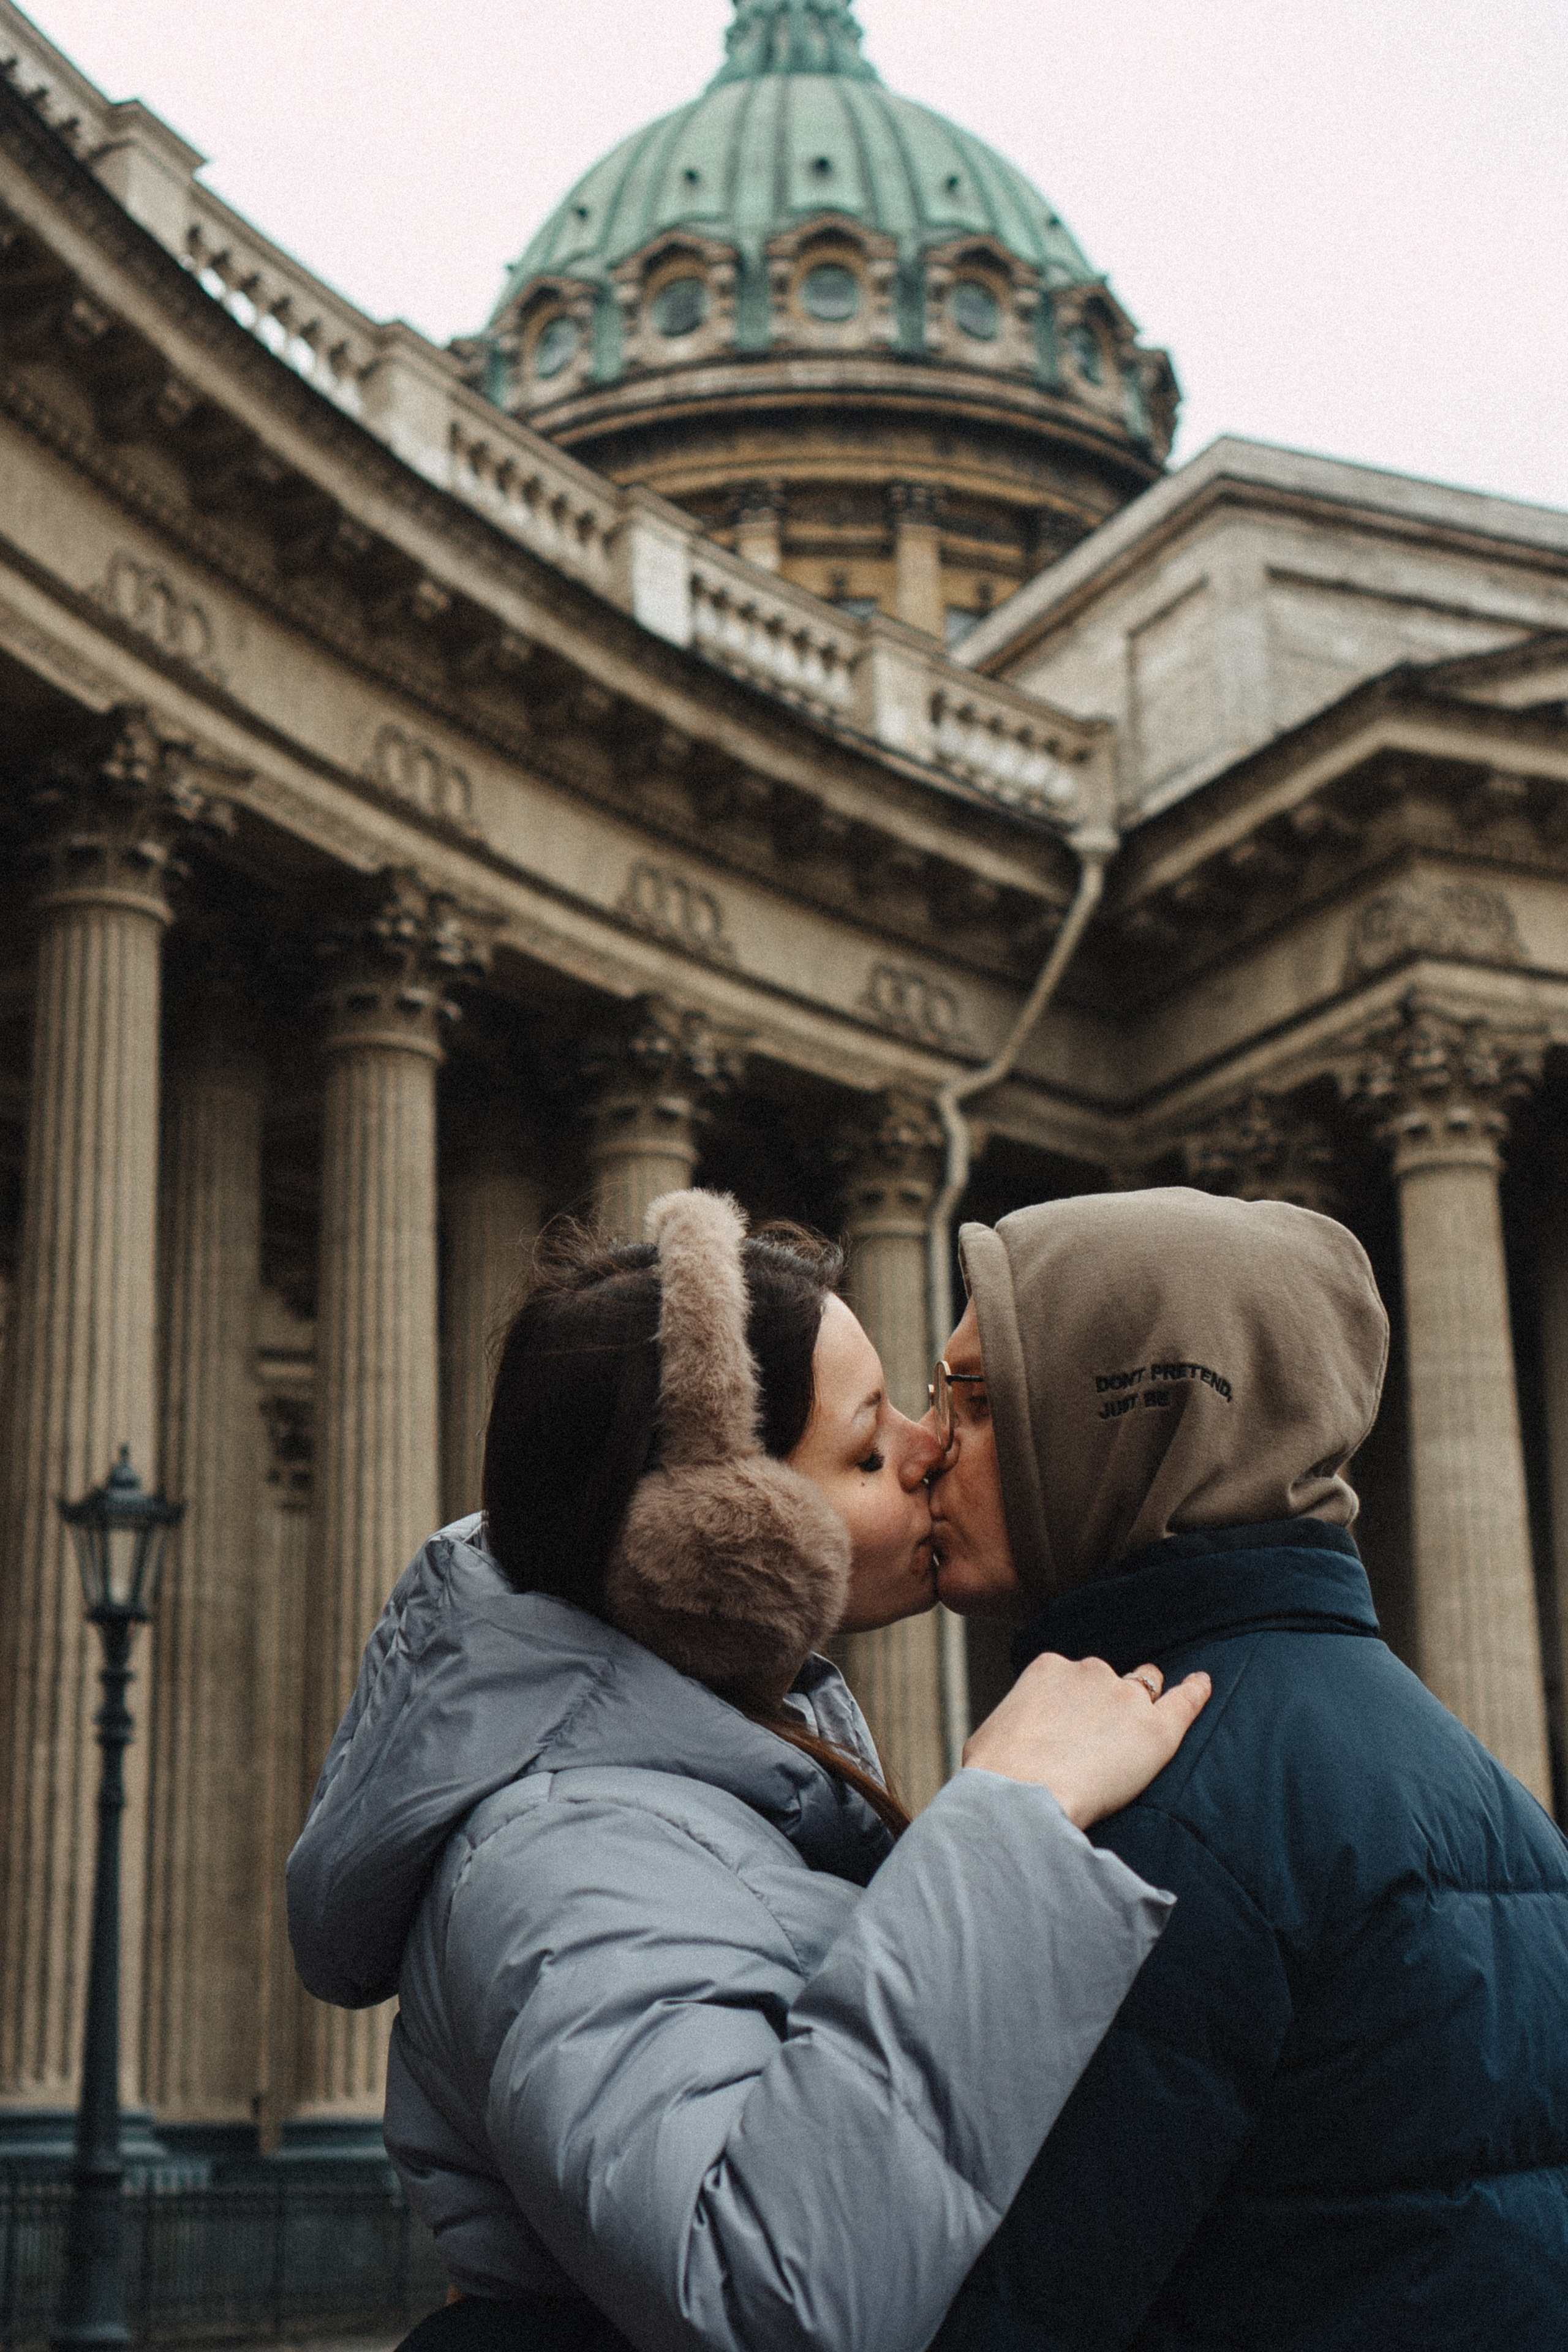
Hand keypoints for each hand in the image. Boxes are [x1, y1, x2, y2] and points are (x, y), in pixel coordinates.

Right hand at [961, 1653, 1210, 1828]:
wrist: (1020, 1797)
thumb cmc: (994, 1777)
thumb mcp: (993, 1736)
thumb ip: (1018, 1725)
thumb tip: (1017, 1745)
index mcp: (1048, 1668)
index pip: (1073, 1678)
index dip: (1077, 1704)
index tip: (1074, 1728)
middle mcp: (1089, 1672)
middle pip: (1111, 1680)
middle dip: (1110, 1703)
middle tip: (1104, 1740)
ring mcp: (1125, 1697)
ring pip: (1146, 1689)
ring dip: (1143, 1707)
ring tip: (1141, 1735)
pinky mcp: (1156, 1729)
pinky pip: (1185, 1700)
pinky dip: (1196, 1691)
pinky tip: (1202, 1685)